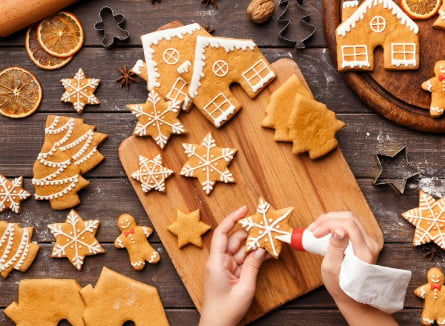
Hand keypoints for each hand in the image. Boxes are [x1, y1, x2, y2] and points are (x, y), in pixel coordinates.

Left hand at [199, 206, 265, 325]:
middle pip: (234, 240)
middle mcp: (219, 261)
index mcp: (216, 262)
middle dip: (250, 232)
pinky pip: (243, 260)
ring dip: (254, 245)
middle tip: (266, 226)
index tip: (245, 209)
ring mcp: (225, 267)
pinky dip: (253, 256)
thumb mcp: (244, 287)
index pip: (222, 233)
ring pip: (241, 250)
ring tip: (270, 239)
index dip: (232, 218)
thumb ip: (253, 266)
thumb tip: (261, 249)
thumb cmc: (226, 309)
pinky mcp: (230, 273)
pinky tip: (266, 253)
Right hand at [308, 212, 396, 325]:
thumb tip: (337, 229)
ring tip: (317, 229)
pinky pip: (350, 225)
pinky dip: (335, 224)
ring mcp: (369, 242)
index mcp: (364, 252)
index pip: (348, 225)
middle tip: (313, 229)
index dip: (328, 224)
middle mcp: (370, 244)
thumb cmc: (341, 287)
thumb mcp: (332, 269)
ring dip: (331, 220)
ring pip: (349, 218)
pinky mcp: (364, 241)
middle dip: (328, 219)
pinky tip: (325, 230)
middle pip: (349, 218)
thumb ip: (335, 247)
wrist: (354, 297)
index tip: (315, 233)